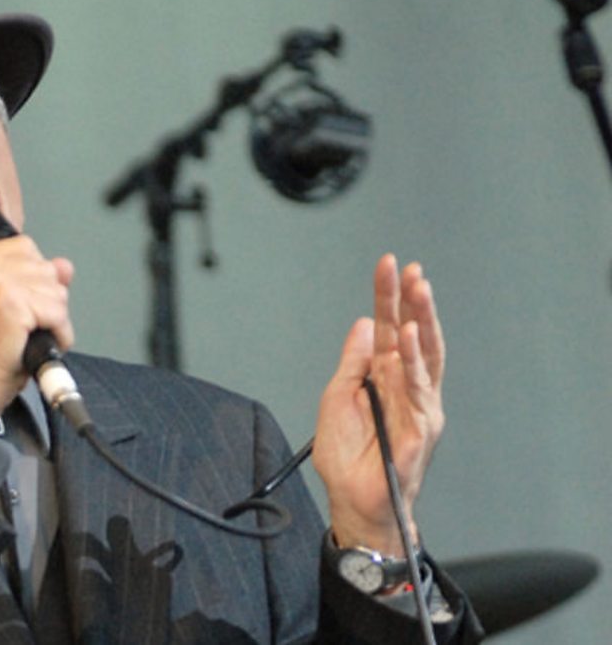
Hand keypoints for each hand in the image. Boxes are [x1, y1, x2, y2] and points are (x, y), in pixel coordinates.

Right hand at [0, 235, 73, 429]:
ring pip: (55, 288)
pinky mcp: (10, 302)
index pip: (25, 248)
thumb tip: (64, 265)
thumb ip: (35, 280)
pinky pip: (58, 311)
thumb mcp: (7, 308)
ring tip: (27, 337)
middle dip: (45, 301)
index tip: (19, 308)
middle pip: (43, 266)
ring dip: (52, 319)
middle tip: (22, 328)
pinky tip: (34, 345)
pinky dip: (58, 334)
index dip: (33, 282)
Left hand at [311, 254, 444, 554]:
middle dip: (412, 301)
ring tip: (418, 289)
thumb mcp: (337, 396)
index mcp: (384, 376)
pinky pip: (420, 388)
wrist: (352, 499)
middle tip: (410, 270)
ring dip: (423, 320)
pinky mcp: (423, 425)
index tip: (387, 264)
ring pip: (426, 354)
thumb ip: (354, 361)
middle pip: (413, 334)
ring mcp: (418, 404)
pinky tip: (411, 338)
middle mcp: (406, 385)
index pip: (389, 328)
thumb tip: (366, 323)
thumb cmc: (346, 456)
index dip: (387, 297)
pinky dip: (416, 362)